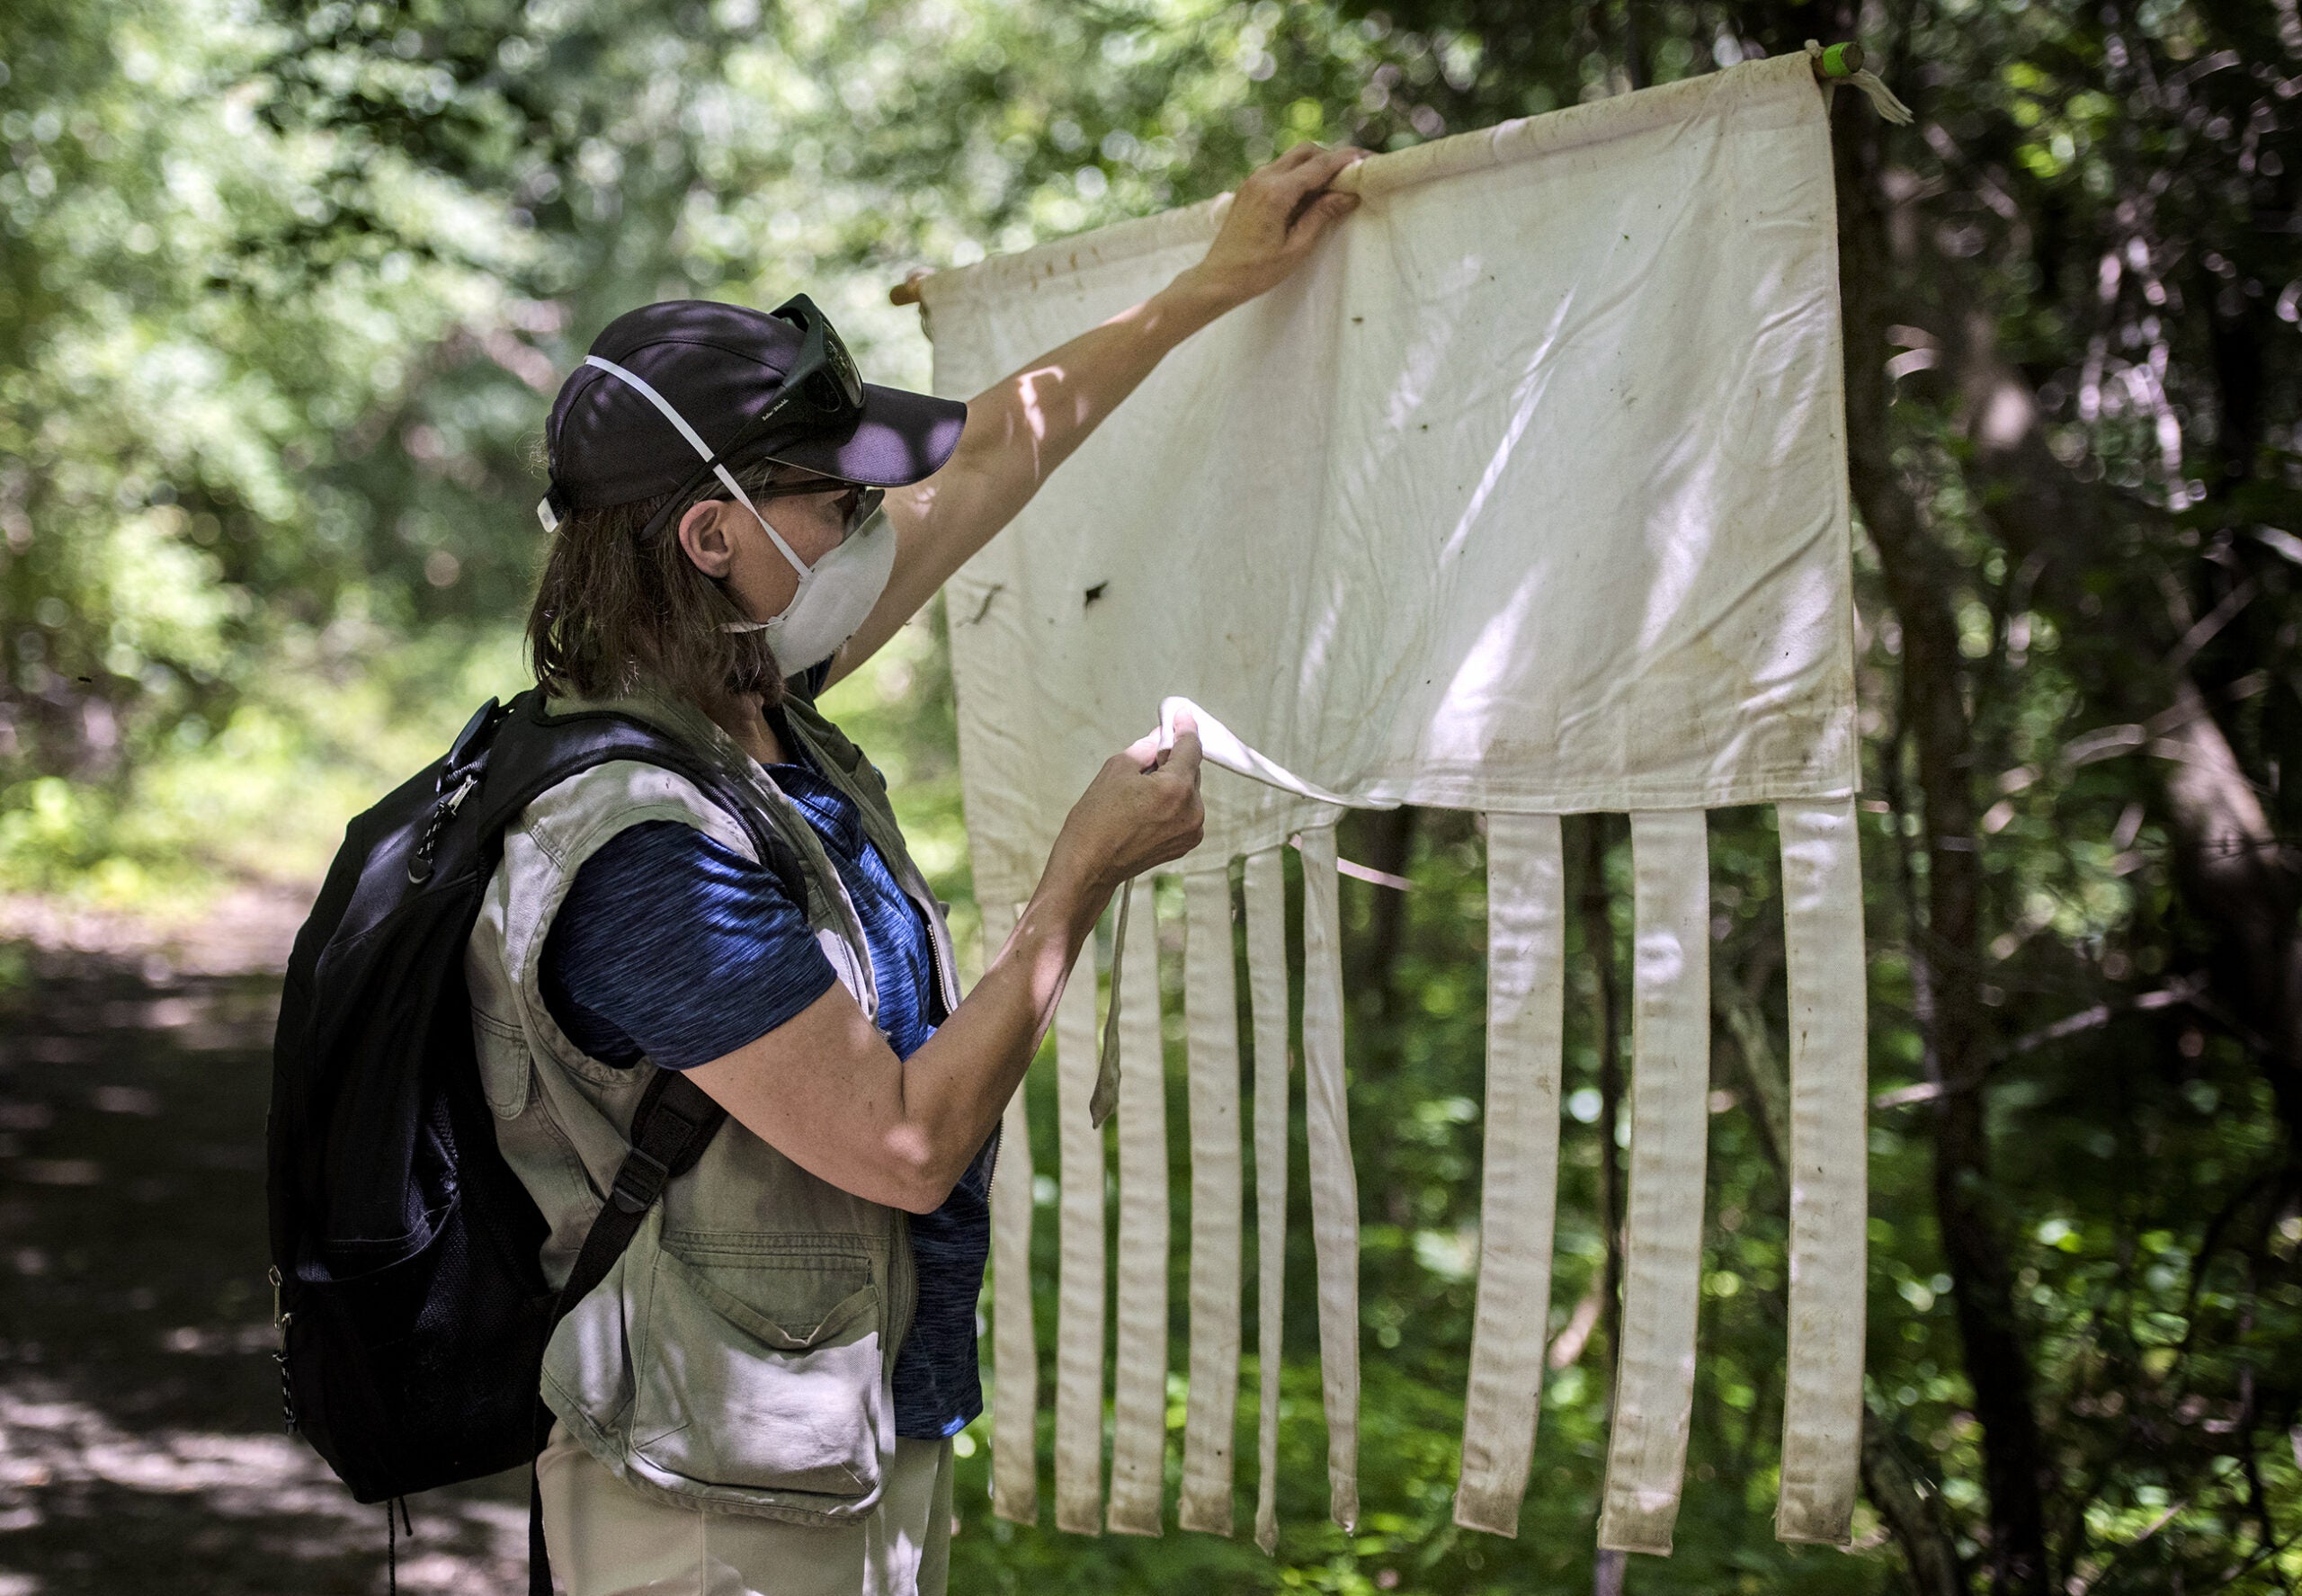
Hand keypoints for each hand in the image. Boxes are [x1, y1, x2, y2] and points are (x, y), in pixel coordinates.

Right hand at [1047, 713, 1205, 900]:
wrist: (1088, 866)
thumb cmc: (1096, 820)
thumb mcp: (1116, 769)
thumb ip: (1146, 748)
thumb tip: (1160, 737)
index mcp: (1176, 788)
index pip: (1191, 747)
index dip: (1184, 727)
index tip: (1181, 716)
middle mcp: (1192, 810)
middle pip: (1192, 770)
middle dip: (1173, 759)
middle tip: (1150, 755)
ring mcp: (1191, 830)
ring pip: (1189, 792)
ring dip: (1173, 783)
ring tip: (1141, 789)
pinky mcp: (1185, 844)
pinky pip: (1185, 812)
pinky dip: (1173, 802)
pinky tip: (1147, 806)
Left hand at [1182, 142, 1366, 308]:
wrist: (1218, 278)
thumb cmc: (1257, 271)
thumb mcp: (1297, 247)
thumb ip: (1322, 215)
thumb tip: (1349, 194)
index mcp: (1276, 192)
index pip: (1320, 165)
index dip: (1348, 160)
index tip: (1369, 159)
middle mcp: (1263, 177)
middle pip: (1306, 151)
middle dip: (1332, 157)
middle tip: (1353, 173)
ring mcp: (1253, 180)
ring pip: (1293, 158)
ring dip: (1316, 165)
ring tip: (1335, 186)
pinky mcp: (1249, 187)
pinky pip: (1281, 169)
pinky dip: (1300, 174)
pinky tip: (1311, 194)